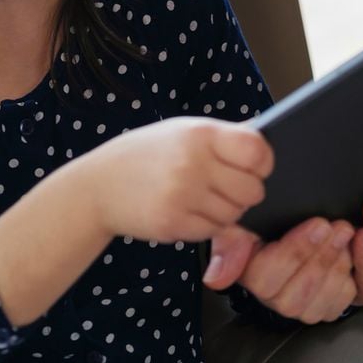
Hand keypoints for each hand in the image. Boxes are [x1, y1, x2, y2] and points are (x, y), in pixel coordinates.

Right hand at [84, 117, 272, 242]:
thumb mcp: (181, 132)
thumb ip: (221, 139)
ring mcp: (183, 195)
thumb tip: (264, 150)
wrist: (98, 185)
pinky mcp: (174, 223)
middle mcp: (193, 163)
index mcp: (200, 134)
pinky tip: (186, 211)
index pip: (257, 151)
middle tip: (224, 187)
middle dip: (244, 193)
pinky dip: (206, 225)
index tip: (253, 167)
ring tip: (199, 198)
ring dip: (224, 211)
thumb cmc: (147, 155)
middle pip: (252, 190)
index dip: (262, 163)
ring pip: (234, 215)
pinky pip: (212, 231)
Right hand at [205, 217, 356, 323]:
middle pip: (294, 293)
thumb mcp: (242, 218)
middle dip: (321, 256)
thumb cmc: (264, 217)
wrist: (290, 220)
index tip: (319, 224)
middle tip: (339, 227)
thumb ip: (229, 243)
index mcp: (246, 274)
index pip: (267, 275)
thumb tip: (216, 279)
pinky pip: (336, 306)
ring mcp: (296, 306)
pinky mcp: (320, 308)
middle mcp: (269, 298)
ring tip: (347, 236)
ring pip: (316, 302)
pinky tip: (351, 256)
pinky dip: (347, 282)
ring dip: (336, 267)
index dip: (296, 251)